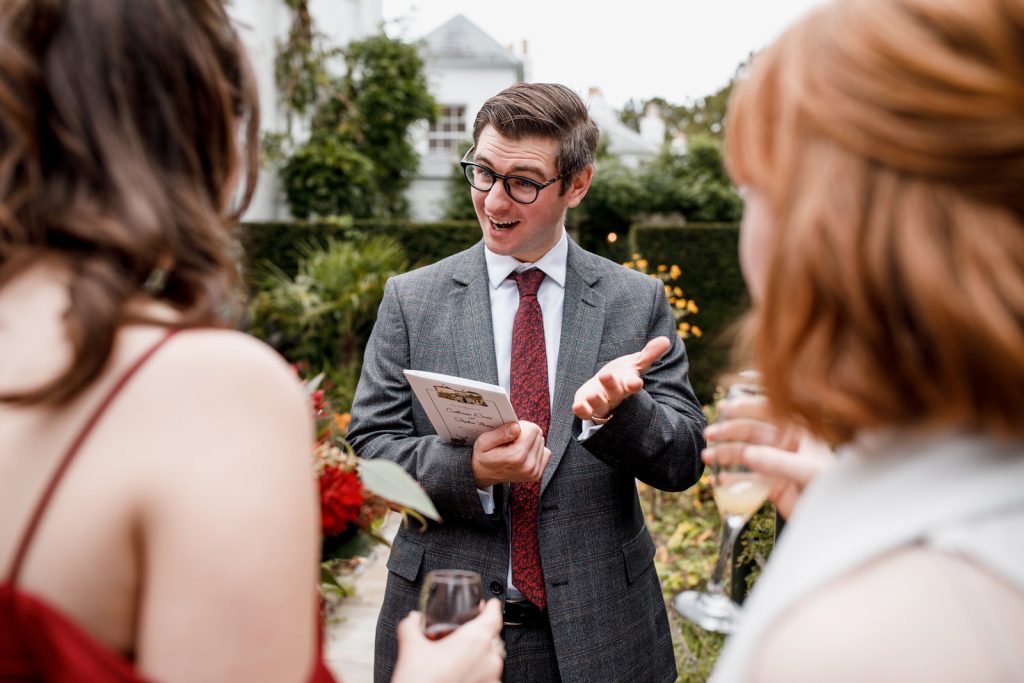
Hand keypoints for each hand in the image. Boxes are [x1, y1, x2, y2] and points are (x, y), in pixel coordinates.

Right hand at [392, 599, 503, 682]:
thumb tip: (412, 618)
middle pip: (492, 637)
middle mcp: (489, 658)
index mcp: (475, 639)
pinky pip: (488, 678)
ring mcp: (491, 678)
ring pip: (491, 659)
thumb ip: (411, 626)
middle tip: (464, 633)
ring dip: (480, 655)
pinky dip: (478, 674)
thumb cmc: (419, 682)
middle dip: (481, 633)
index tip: (489, 604)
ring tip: (459, 657)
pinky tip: (460, 675)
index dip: (492, 607)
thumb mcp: (410, 648)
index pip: (494, 615)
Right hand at [471, 421, 550, 488]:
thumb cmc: (483, 456)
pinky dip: (535, 450)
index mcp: (516, 457)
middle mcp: (528, 466)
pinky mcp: (537, 474)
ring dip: (530, 442)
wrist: (483, 475)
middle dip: (526, 433)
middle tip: (511, 440)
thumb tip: (517, 427)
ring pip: (542, 442)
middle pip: (538, 435)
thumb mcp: (484, 441)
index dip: (521, 426)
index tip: (511, 431)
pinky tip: (523, 453)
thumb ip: (501, 433)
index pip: (533, 429)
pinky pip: (545, 453)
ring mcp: (534, 471)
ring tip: (515, 448)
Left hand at [572, 336, 670, 421]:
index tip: (635, 383)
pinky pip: (585, 412)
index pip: (632, 385)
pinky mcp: (587, 407)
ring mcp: (602, 403)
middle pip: (615, 393)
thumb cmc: (622, 375)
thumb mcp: (635, 363)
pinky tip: (576, 406)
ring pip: (600, 405)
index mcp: (627, 384)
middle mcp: (615, 396)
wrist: (604, 389)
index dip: (633, 384)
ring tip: (592, 395)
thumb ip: (649, 354)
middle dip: (611, 386)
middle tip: (605, 375)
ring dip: (596, 401)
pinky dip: (582, 410)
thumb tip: (666, 340)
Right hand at [702, 395, 832, 518]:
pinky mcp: (771, 485)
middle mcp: (784, 445)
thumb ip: (779, 462)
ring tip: (708, 458)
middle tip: (710, 435)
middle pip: (751, 432)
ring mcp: (776, 464)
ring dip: (725, 455)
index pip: (769, 412)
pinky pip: (746, 480)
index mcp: (797, 433)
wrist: (837, 518)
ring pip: (745, 454)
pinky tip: (719, 480)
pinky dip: (731, 480)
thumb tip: (748, 454)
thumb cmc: (831, 487)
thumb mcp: (807, 471)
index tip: (725, 408)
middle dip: (729, 432)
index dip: (746, 407)